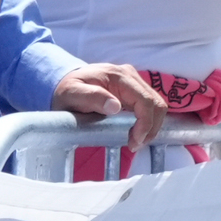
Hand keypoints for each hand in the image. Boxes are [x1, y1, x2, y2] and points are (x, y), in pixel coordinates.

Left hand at [51, 63, 168, 150]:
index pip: (145, 101)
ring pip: (157, 106)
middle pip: (156, 104)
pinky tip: (136, 131)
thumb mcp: (72, 94)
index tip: (134, 141)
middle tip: (135, 144)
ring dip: (151, 126)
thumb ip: (92, 97)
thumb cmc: (67, 90)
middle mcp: (131, 76)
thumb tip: (115, 106)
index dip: (145, 124)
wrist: (63, 82)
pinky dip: (148, 121)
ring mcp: (135, 82)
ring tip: (136, 140)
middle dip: (151, 128)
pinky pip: (151, 106)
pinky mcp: (135, 89)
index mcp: (119, 76)